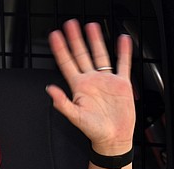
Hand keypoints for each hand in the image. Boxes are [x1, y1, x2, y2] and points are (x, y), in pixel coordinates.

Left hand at [46, 19, 135, 154]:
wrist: (113, 138)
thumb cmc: (94, 131)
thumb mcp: (75, 117)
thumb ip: (63, 103)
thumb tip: (50, 90)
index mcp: (79, 88)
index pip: (67, 63)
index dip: (61, 49)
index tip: (55, 36)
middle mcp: (92, 81)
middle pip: (82, 55)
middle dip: (76, 39)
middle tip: (70, 24)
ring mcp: (106, 81)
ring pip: (100, 55)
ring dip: (95, 41)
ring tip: (91, 26)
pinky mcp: (121, 84)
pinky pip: (122, 64)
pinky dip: (123, 52)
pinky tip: (122, 40)